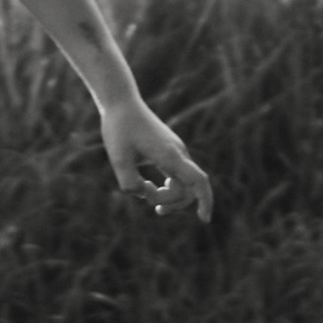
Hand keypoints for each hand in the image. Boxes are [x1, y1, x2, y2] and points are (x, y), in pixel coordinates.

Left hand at [99, 95, 212, 221]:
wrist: (121, 103)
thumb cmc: (119, 129)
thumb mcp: (118, 159)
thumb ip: (130, 184)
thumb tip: (145, 194)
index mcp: (169, 155)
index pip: (197, 181)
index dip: (205, 201)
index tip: (204, 220)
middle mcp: (178, 153)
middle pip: (189, 188)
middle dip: (174, 203)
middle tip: (153, 208)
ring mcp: (176, 151)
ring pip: (184, 183)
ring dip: (170, 196)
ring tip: (150, 200)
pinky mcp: (169, 151)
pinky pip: (178, 175)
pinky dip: (168, 187)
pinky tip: (150, 187)